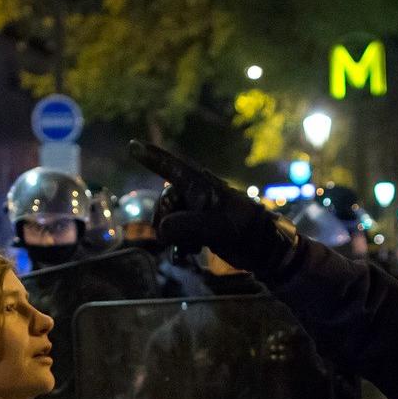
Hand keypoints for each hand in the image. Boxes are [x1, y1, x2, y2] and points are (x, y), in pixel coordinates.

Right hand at [128, 141, 300, 274]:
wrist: (265, 249)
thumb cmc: (246, 230)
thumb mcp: (218, 228)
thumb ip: (188, 226)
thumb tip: (162, 230)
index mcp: (201, 186)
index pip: (172, 168)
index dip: (152, 157)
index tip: (132, 145)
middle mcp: (197, 194)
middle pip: (166, 201)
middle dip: (164, 219)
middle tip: (168, 239)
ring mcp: (199, 210)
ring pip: (171, 218)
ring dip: (173, 235)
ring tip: (187, 249)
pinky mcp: (201, 226)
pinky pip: (179, 231)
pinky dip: (179, 243)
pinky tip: (188, 253)